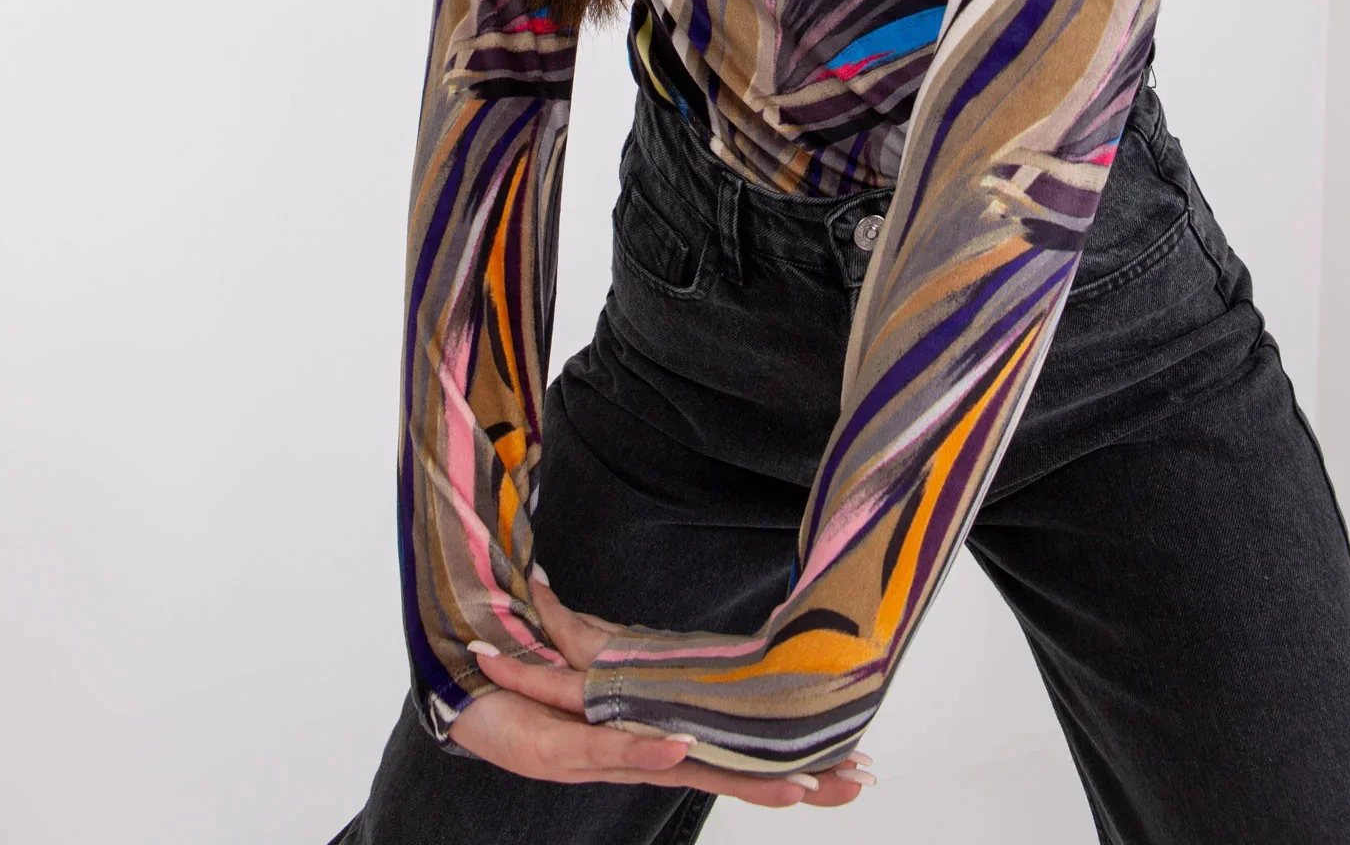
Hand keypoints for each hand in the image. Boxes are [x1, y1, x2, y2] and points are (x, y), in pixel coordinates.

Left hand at [450, 565, 876, 808]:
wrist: (464, 707)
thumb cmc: (525, 689)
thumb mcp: (578, 645)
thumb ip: (599, 628)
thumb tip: (626, 594)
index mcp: (657, 729)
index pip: (737, 750)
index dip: (793, 760)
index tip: (856, 763)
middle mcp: (642, 752)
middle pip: (728, 772)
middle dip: (791, 780)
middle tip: (853, 784)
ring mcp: (609, 757)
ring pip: (684, 770)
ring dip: (737, 776)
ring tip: (796, 785)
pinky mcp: (567, 749)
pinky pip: (610, 749)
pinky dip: (644, 746)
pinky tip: (680, 749)